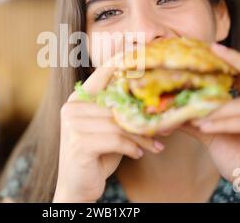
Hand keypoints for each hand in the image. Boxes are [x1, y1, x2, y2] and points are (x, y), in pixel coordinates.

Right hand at [53, 58, 163, 202]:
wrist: (77, 186)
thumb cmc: (97, 155)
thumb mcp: (109, 131)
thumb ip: (120, 115)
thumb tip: (153, 104)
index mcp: (78, 100)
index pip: (101, 74)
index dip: (121, 62)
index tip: (143, 53)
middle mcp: (72, 108)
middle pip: (117, 105)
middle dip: (143, 116)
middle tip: (167, 125)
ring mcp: (72, 125)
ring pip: (119, 124)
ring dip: (142, 136)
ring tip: (156, 144)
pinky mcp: (78, 143)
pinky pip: (115, 139)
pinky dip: (131, 147)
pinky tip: (138, 154)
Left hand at [180, 43, 239, 202]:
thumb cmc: (236, 155)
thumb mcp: (210, 131)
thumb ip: (193, 116)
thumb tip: (166, 106)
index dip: (232, 57)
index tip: (210, 46)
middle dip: (233, 60)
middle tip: (212, 51)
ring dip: (214, 107)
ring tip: (190, 112)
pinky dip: (222, 123)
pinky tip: (204, 126)